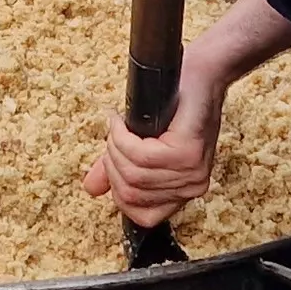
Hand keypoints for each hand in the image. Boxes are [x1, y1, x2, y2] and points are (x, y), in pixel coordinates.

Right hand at [81, 69, 227, 226]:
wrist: (199, 74)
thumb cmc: (175, 106)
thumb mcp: (143, 144)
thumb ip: (118, 169)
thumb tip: (91, 188)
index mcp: (181, 192)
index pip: (141, 215)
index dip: (118, 190)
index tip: (113, 162)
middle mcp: (190, 187)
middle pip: (130, 193)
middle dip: (112, 163)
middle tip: (115, 135)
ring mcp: (192, 172)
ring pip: (133, 174)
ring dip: (116, 145)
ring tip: (119, 126)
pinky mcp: (187, 152)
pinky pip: (141, 155)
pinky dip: (123, 137)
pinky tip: (123, 122)